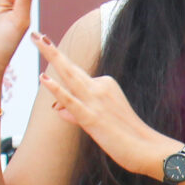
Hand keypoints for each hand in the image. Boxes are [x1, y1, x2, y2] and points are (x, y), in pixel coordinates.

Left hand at [34, 31, 165, 174]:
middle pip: (71, 67)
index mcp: (106, 85)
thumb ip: (78, 113)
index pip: (76, 79)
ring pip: (69, 76)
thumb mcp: (102, 120)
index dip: (59, 80)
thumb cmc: (129, 137)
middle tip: (36, 35)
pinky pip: (71, 101)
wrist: (148, 149)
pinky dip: (56, 89)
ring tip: (37, 40)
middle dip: (51, 50)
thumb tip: (60, 109)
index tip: (49, 56)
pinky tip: (43, 79)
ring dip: (52, 57)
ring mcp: (95, 101)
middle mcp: (100, 88)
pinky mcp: (92, 118)